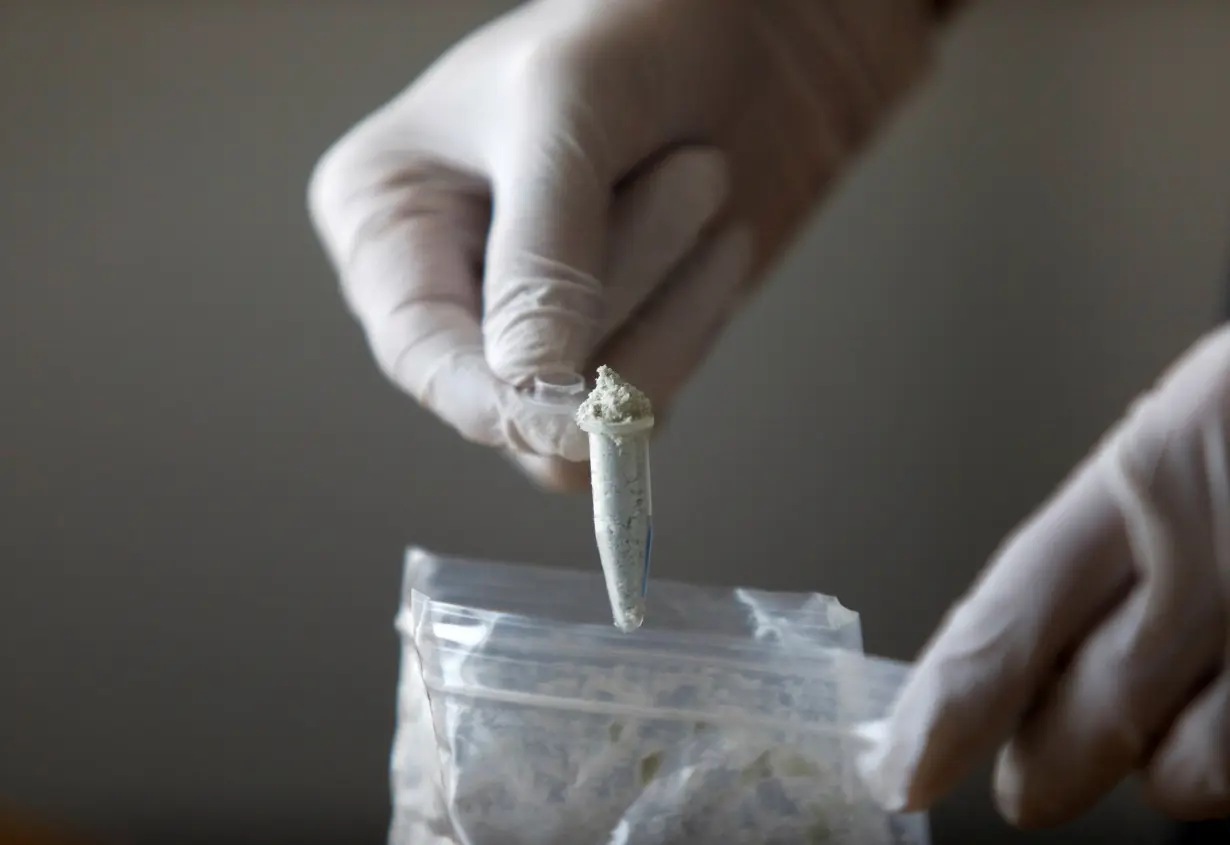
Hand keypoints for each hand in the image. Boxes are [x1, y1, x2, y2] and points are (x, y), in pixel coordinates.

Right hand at [308, 0, 935, 489]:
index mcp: (388, 223)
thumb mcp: (570, 114)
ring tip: (702, 171)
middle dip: (625, 291)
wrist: (727, 27)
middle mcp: (445, 291)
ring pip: (593, 406)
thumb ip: (544, 255)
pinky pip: (649, 394)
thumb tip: (530, 389)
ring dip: (674, 299)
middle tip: (695, 171)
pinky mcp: (601, 345)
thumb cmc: (627, 29)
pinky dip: (695, 320)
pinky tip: (716, 235)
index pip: (426, 358)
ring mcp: (527, 328)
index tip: (589, 419)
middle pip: (520, 391)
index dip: (502, 403)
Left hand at [858, 326, 1229, 825]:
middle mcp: (1222, 559)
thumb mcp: (1187, 430)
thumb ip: (1104, 544)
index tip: (900, 771)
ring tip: (1198, 703)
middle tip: (1030, 778)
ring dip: (1175, 764)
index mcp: (1149, 473)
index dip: (942, 713)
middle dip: (1046, 765)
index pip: (1007, 619)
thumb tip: (1016, 654)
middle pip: (1083, 723)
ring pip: (1190, 781)